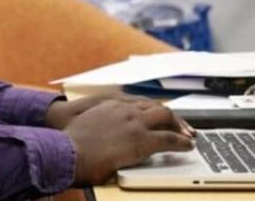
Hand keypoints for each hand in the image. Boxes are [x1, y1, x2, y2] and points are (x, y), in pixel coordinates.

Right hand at [63, 99, 194, 185]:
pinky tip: (187, 146)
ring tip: (189, 137)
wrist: (65, 150)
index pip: (142, 103)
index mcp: (112, 104)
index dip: (155, 112)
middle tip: (183, 128)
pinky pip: (169, 139)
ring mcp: (134, 123)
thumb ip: (99, 124)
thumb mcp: (84, 125)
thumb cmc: (69, 142)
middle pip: (157, 107)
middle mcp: (126, 109)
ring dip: (180, 127)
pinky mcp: (141, 140)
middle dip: (173, 117)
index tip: (162, 119)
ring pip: (166, 118)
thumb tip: (103, 135)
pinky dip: (181, 142)